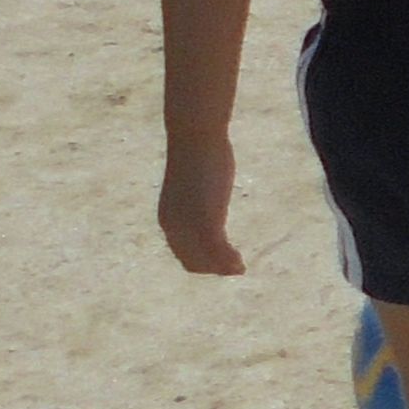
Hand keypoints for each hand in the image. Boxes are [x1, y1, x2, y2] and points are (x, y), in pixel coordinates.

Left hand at [160, 133, 242, 276]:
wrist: (196, 140)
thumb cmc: (198, 154)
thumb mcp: (196, 183)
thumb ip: (199, 197)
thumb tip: (207, 192)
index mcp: (169, 219)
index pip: (183, 253)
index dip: (202, 262)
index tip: (221, 262)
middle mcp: (174, 228)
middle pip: (193, 261)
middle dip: (213, 268)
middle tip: (235, 268)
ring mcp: (190, 226)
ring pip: (206, 260)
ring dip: (223, 268)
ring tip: (239, 268)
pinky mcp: (207, 221)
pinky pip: (218, 252)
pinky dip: (229, 262)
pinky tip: (240, 263)